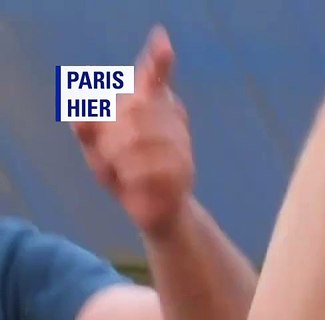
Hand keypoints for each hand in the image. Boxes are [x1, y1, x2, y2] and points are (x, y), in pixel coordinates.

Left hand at [73, 26, 191, 237]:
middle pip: (133, 111)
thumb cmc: (124, 173)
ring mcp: (180, 145)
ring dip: (118, 158)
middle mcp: (170, 121)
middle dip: (111, 135)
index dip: (158, 61)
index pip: (155, 77)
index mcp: (152, 108)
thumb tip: (78, 117)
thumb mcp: (96, 150)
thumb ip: (87, 130)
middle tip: (109, 155)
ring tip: (122, 171)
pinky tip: (132, 182)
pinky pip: (146, 169)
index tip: (161, 40)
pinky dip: (131, 177)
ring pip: (137, 141)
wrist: (156, 210)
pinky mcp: (182, 171)